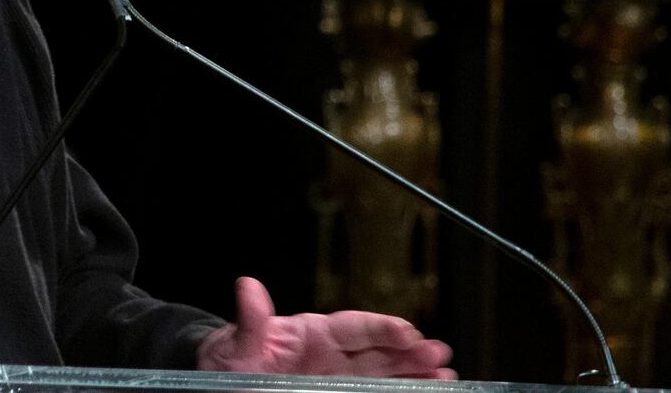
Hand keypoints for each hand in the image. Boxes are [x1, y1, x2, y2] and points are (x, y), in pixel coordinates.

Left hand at [196, 277, 454, 379]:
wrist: (223, 377)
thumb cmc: (230, 358)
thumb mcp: (237, 342)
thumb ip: (251, 321)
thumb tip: (247, 287)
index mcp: (311, 333)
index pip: (352, 327)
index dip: (381, 329)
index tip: (408, 333)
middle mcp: (331, 354)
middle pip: (378, 351)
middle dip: (410, 352)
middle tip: (441, 355)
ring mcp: (338, 376)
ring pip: (383, 373)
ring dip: (414, 373)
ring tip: (446, 377)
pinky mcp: (339, 392)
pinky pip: (373, 392)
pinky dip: (399, 390)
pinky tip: (424, 390)